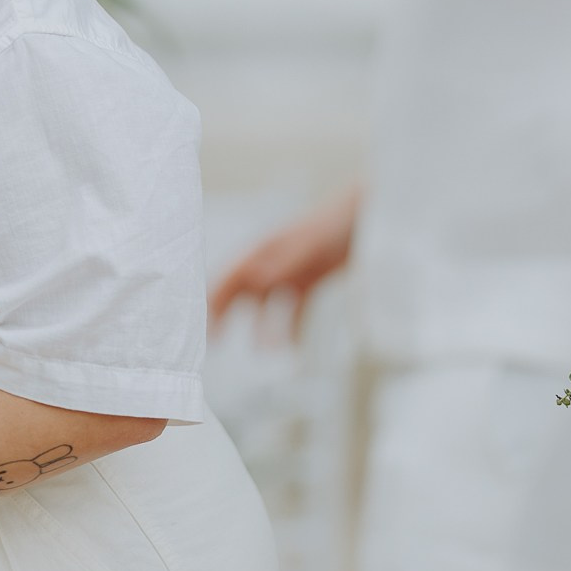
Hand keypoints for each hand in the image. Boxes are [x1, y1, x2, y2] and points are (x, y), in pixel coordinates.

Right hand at [207, 190, 357, 339]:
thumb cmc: (333, 224)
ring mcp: (289, 272)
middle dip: (227, 315)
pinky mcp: (308, 280)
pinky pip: (294, 309)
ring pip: (267, 305)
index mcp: (263, 250)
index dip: (214, 300)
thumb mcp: (308, 244)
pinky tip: (294, 348)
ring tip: (264, 355)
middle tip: (216, 343)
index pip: (230, 276)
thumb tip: (256, 280)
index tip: (206, 325)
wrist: (364, 216)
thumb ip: (282, 261)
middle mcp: (271, 261)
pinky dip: (291, 327)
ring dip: (263, 328)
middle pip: (240, 291)